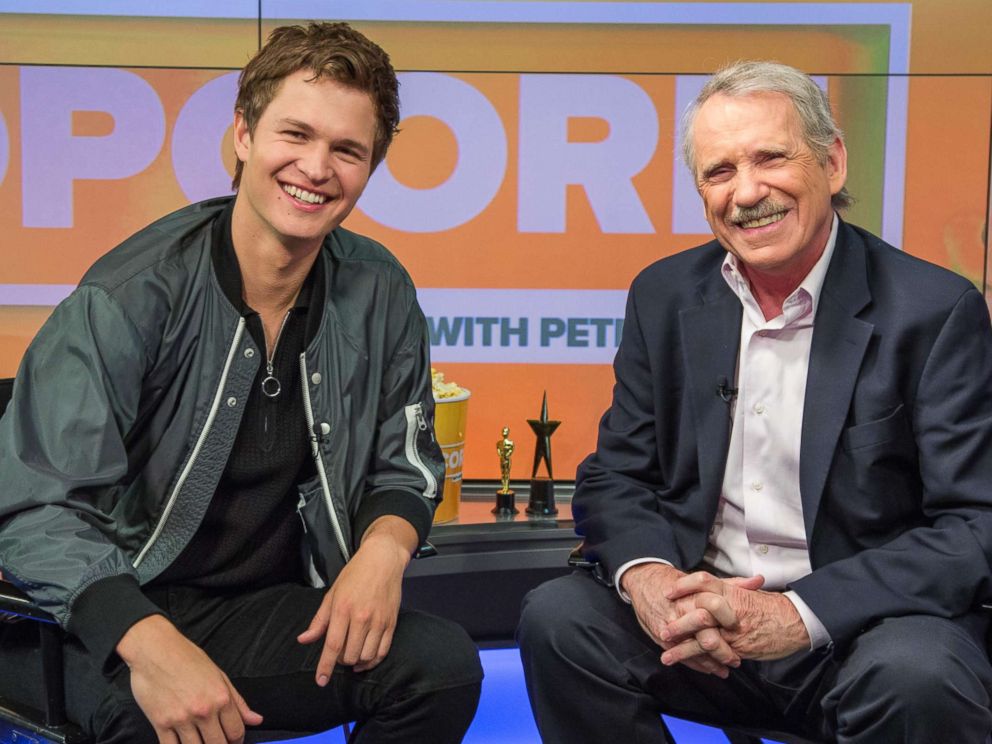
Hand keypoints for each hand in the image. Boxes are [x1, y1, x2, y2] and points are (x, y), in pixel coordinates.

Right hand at [117, 614, 262, 743]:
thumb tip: (256, 720)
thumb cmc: (186, 658)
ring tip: (200, 741)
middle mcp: (204, 711)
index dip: (237, 741)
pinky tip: (182, 743)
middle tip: (217, 740)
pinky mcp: (160, 724)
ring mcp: (181, 719)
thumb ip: (238, 701)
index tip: (233, 741)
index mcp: (221, 698)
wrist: (155, 650)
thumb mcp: (219, 675)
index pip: (236, 732)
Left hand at [297, 516, 416, 684]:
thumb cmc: (354, 575)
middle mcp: (361, 617)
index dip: (325, 666)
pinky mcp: (391, 623)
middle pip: (349, 655)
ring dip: (356, 662)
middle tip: (338, 653)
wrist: (383, 560)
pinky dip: (372, 661)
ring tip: (352, 654)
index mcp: (342, 609)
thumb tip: (303, 640)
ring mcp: (378, 621)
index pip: (332, 645)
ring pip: (366, 656)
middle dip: (341, 660)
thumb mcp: (332, 594)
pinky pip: (382, 651)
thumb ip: (319, 620)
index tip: (320, 681)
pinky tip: (365, 659)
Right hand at [621, 563, 743, 676]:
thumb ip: (733, 584)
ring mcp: (671, 627)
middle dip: (723, 651)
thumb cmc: (679, 584)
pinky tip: (709, 669)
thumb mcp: (705, 582)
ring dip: (711, 662)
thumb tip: (758, 581)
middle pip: (706, 636)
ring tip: (725, 670)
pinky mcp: (661, 638)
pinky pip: (681, 655)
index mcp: (696, 595)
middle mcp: (683, 611)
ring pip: (694, 651)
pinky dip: (696, 664)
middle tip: (737, 660)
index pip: (716, 609)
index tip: (740, 630)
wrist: (645, 583)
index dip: (729, 621)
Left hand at [660, 571, 809, 664]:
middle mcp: (729, 608)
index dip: (684, 585)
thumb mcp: (750, 594)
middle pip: (696, 608)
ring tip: (664, 650)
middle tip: (661, 626)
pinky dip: (693, 658)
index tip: (668, 592)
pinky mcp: (735, 646)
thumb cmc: (773, 608)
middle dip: (677, 619)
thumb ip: (732, 590)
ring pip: (700, 634)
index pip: (703, 581)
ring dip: (680, 644)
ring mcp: (732, 629)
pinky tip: (680, 662)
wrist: (795, 622)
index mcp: (731, 591)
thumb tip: (714, 588)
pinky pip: (710, 652)